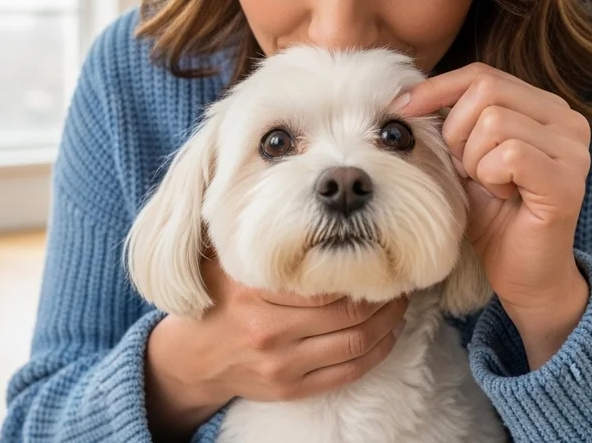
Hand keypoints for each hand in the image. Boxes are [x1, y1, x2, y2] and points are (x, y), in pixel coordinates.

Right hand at [145, 254, 407, 438]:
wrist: (191, 357)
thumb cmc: (218, 298)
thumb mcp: (228, 261)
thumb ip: (262, 240)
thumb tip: (309, 201)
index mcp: (253, 293)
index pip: (321, 281)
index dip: (358, 268)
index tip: (376, 253)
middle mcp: (267, 330)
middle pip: (346, 313)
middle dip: (383, 295)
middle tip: (398, 277)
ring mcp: (280, 365)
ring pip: (354, 342)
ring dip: (388, 323)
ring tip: (399, 303)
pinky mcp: (290, 390)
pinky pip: (347, 373)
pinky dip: (377, 352)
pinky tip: (388, 334)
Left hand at [395, 63, 591, 369]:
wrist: (526, 276)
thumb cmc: (495, 217)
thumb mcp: (466, 158)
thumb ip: (452, 121)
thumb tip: (403, 92)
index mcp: (547, 108)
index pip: (483, 75)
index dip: (437, 89)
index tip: (402, 108)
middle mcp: (569, 121)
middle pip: (487, 91)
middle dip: (457, 132)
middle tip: (465, 170)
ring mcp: (573, 151)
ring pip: (494, 123)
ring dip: (474, 160)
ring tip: (489, 186)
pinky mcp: (567, 181)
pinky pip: (508, 154)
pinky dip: (490, 176)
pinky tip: (502, 196)